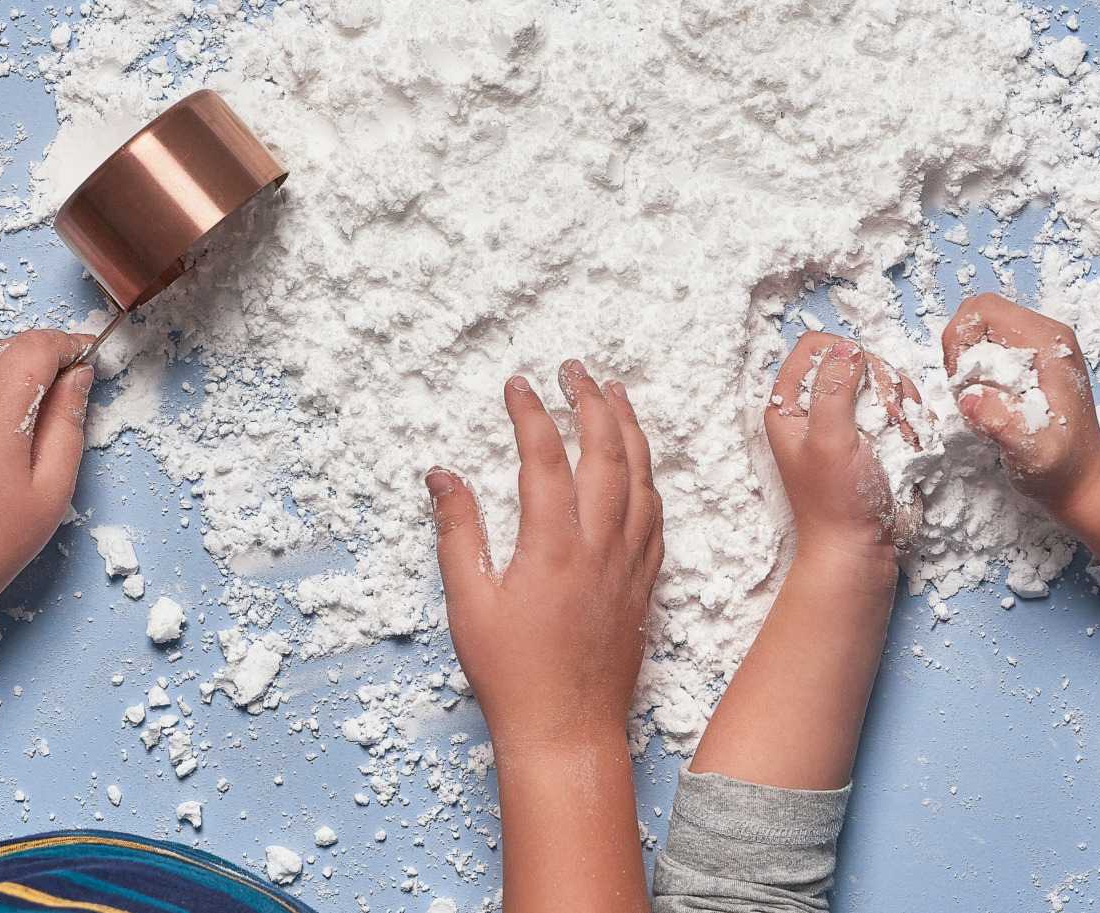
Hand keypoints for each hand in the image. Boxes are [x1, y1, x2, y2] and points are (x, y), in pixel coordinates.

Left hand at [0, 329, 94, 629]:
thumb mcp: (51, 487)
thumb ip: (68, 422)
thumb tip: (78, 377)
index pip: (36, 345)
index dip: (69, 344)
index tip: (90, 357)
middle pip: (7, 347)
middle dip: (43, 356)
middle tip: (70, 388)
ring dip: (13, 377)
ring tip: (32, 424)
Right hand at [425, 361, 662, 754]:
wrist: (568, 732)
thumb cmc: (512, 676)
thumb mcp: (469, 604)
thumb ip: (458, 533)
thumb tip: (443, 476)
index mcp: (552, 546)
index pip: (546, 458)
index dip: (531, 413)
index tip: (518, 384)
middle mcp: (599, 547)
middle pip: (606, 453)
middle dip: (590, 401)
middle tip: (573, 369)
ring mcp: (629, 564)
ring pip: (641, 478)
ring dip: (629, 429)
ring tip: (615, 394)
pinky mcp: (644, 584)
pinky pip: (655, 516)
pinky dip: (648, 478)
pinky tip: (639, 465)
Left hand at [763, 332, 917, 567]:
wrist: (860, 548)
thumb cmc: (836, 502)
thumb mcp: (829, 441)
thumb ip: (834, 389)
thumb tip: (848, 347)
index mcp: (790, 405)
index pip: (816, 347)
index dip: (844, 356)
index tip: (861, 384)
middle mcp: (819, 407)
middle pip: (861, 360)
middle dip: (880, 390)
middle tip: (881, 425)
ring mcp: (851, 420)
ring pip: (889, 383)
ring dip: (900, 412)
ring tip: (893, 445)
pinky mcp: (879, 435)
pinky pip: (906, 409)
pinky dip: (912, 428)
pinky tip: (905, 453)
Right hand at [943, 293, 1099, 563]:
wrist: (1083, 481)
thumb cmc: (1061, 468)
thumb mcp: (1032, 452)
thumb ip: (1003, 423)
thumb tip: (969, 397)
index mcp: (1049, 344)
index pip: (986, 310)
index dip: (959, 339)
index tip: (960, 380)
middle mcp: (1046, 336)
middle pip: (980, 313)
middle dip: (958, 348)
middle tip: (963, 390)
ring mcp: (1039, 346)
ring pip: (981, 328)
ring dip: (964, 360)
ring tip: (974, 397)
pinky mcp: (1030, 360)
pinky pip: (988, 346)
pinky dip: (974, 369)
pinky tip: (984, 399)